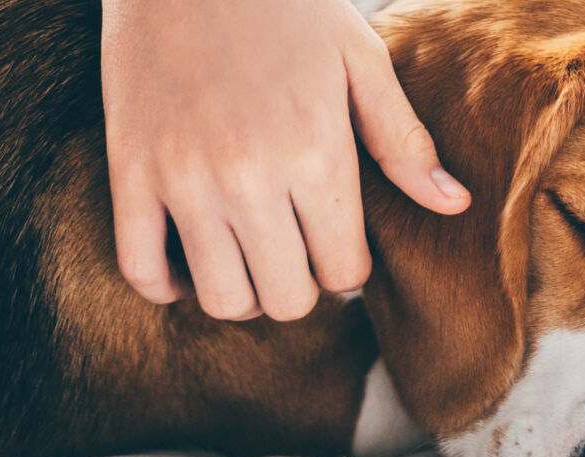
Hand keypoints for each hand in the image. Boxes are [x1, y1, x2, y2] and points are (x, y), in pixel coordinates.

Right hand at [101, 0, 469, 320]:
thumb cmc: (286, 5)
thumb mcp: (360, 60)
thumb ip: (403, 141)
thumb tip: (454, 204)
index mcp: (315, 154)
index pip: (342, 271)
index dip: (348, 271)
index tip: (341, 248)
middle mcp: (248, 178)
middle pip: (283, 299)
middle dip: (300, 287)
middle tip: (299, 254)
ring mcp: (182, 179)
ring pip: (219, 298)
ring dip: (243, 291)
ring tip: (253, 256)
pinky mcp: (130, 171)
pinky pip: (140, 268)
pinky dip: (168, 283)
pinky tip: (193, 258)